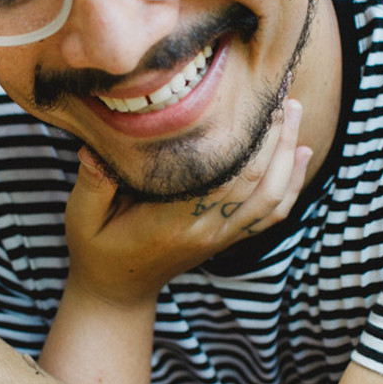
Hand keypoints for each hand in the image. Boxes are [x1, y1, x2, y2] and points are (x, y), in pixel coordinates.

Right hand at [63, 99, 311, 306]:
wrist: (117, 292)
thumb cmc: (97, 249)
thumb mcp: (81, 218)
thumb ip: (92, 184)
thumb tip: (96, 151)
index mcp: (173, 222)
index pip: (223, 178)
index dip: (245, 139)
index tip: (252, 97)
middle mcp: (206, 230)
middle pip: (256, 181)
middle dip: (275, 135)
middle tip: (283, 91)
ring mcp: (221, 236)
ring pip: (271, 196)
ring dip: (288, 153)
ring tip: (297, 110)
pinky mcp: (227, 238)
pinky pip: (271, 213)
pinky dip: (292, 183)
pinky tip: (301, 153)